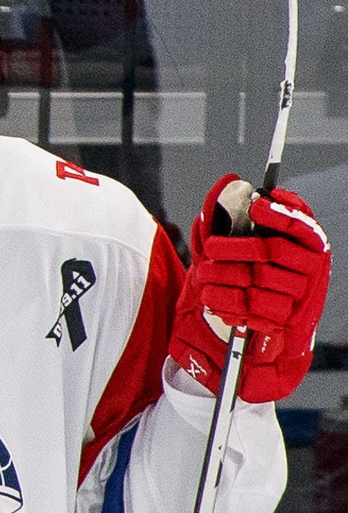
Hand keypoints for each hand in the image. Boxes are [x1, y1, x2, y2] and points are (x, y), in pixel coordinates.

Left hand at [170, 177, 328, 403]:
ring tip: (201, 274)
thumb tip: (229, 183)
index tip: (256, 207)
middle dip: (233, 248)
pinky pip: (253, 309)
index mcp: (311, 245)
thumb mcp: (261, 244)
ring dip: (222, 276)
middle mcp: (311, 269)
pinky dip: (227, 302)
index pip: (300, 226)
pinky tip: (212, 298)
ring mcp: (301, 296)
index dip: (280, 215)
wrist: (281, 329)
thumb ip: (243, 217)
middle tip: (209, 248)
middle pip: (268, 252)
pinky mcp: (286, 320)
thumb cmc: (268, 275)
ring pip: (256, 280)